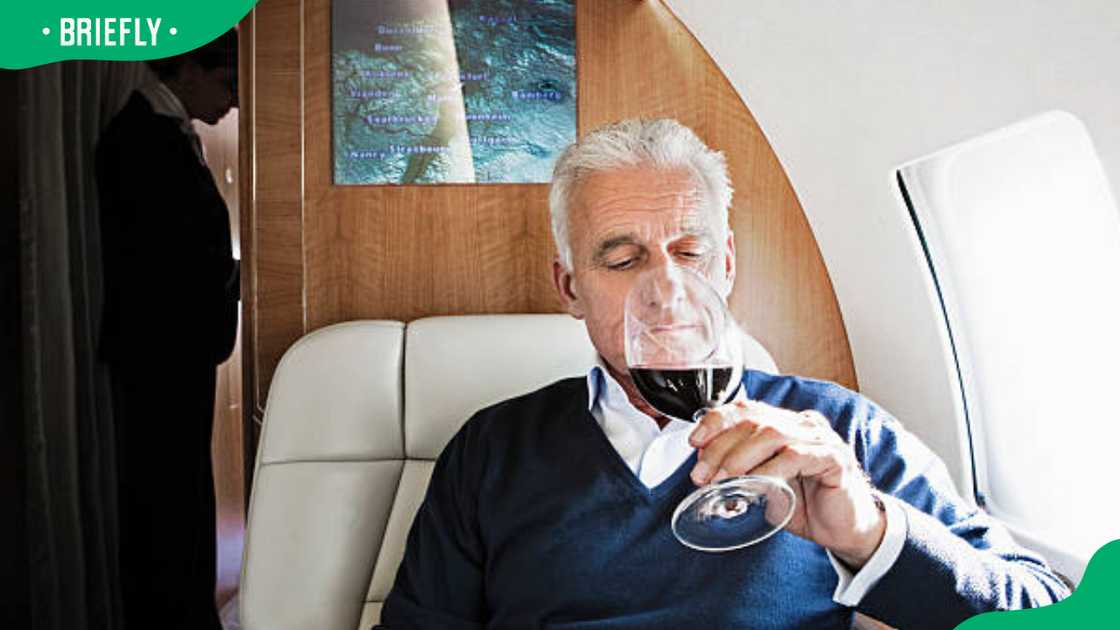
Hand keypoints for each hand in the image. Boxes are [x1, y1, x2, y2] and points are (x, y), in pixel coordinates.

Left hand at [689, 399, 885, 567]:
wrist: (846, 531)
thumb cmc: (807, 505)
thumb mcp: (765, 486)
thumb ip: (742, 473)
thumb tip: (707, 471)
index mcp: (784, 424)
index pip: (745, 409)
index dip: (716, 422)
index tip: (694, 442)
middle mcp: (802, 425)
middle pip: (753, 420)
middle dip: (720, 446)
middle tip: (702, 474)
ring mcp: (820, 439)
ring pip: (772, 433)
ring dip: (740, 457)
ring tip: (723, 478)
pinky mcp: (835, 458)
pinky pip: (797, 456)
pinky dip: (771, 469)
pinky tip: (757, 483)